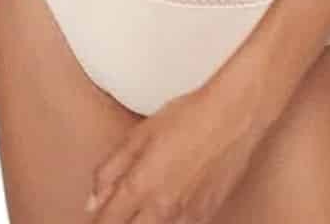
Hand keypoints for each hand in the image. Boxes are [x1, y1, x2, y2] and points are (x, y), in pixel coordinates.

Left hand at [85, 62, 272, 222]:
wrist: (234, 116)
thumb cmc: (190, 117)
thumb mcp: (141, 133)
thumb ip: (111, 168)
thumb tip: (94, 199)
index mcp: (140, 188)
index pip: (106, 223)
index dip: (98, 221)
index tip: (97, 216)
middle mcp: (162, 210)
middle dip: (120, 223)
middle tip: (119, 212)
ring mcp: (186, 218)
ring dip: (145, 222)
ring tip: (148, 202)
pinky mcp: (206, 218)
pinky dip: (169, 221)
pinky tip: (169, 204)